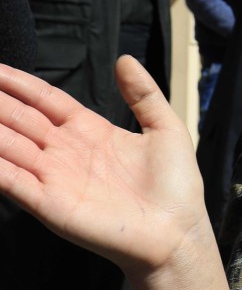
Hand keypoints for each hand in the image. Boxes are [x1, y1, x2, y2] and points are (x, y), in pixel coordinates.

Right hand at [0, 57, 205, 279]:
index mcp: (90, 131)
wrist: (177, 231)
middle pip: (21, 119)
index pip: (46, 100)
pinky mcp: (50, 205)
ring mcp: (54, 177)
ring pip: (9, 146)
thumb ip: (144, 94)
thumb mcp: (165, 128)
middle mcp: (65, 152)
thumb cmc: (175, 184)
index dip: (21, 84)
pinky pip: (12, 181)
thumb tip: (125, 59)